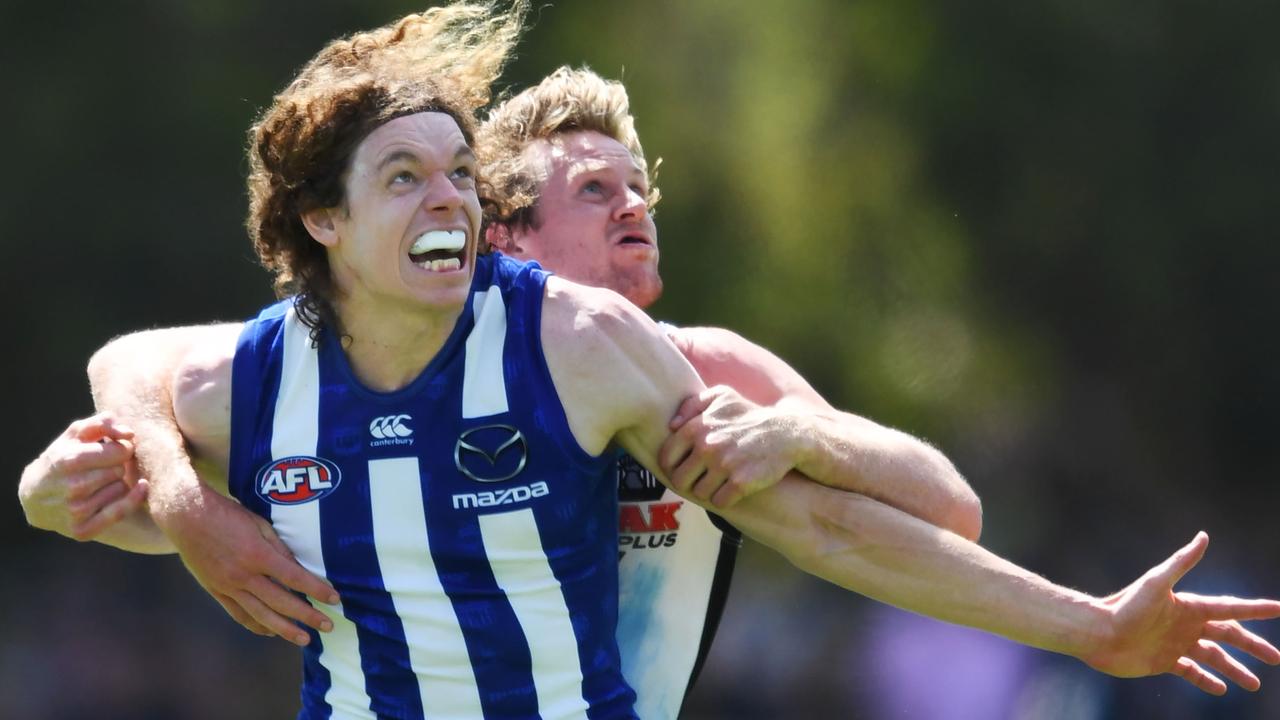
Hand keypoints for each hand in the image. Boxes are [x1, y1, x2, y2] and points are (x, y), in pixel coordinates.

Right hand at [19, 413, 148, 540]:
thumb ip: (102, 423)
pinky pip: (120, 513)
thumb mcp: (75, 435)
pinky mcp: (82, 531)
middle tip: (107, 466)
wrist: (34, 497)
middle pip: (119, 470)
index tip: (118, 448)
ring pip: (121, 489)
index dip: (122, 448)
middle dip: (117, 465)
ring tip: (101, 481)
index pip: (117, 451)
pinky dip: (133, 500)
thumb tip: (129, 433)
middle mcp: (71, 487)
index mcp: (67, 461)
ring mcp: (76, 511)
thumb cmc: (61, 458)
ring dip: (118, 483)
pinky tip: (140, 487)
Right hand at [157, 485, 339, 644]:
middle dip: (307, 616)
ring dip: (284, 629)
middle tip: (328, 626)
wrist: (186, 517)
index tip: (335, 599)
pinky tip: (271, 632)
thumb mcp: (259, 523)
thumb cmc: (227, 514)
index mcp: (257, 555)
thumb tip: (298, 568)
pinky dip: (257, 626)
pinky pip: (239, 614)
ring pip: (260, 615)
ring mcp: (228, 586)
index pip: (295, 578)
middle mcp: (243, 575)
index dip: (317, 590)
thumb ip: (279, 548)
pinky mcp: (216, 591)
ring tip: (304, 639)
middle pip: (281, 602)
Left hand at [659, 385, 800, 506]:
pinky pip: (719, 503)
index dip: (673, 467)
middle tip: (703, 478)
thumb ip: (692, 405)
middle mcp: (707, 446)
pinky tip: (733, 489)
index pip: (666, 458)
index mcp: (696, 428)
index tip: (685, 468)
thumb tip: (672, 425)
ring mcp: (723, 465)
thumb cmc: (749, 416)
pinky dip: (724, 499)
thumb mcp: (722, 397)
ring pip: (699, 494)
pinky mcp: (740, 483)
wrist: (787, 435)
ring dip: (708, 491)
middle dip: (689, 482)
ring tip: (720, 482)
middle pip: (679, 481)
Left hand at [1083, 532, 1279, 693]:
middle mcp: (1185, 625)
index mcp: (1188, 606)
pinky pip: (1191, 673)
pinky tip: (1220, 689)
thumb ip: (1181, 561)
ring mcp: (1175, 644)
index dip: (1255, 609)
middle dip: (1253, 647)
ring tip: (1254, 685)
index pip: (1230, 607)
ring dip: (1234, 669)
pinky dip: (1206, 680)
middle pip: (1228, 636)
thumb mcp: (1156, 582)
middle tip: (1277, 658)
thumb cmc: (1124, 606)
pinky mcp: (1163, 661)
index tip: (1279, 609)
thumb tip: (1204, 536)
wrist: (1097, 632)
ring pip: (1213, 658)